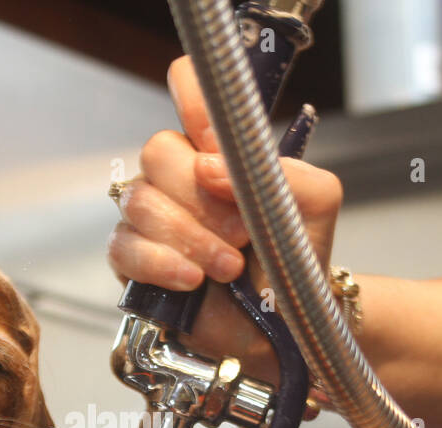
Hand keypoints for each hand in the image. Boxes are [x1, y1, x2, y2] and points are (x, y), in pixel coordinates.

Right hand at [108, 55, 343, 386]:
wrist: (286, 325)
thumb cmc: (295, 259)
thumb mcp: (316, 205)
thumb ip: (285, 173)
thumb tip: (211, 168)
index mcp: (218, 149)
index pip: (188, 88)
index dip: (193, 101)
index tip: (216, 142)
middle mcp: (178, 176)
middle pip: (159, 152)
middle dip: (202, 198)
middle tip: (241, 234)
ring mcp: (152, 218)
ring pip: (141, 202)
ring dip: (191, 237)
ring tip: (229, 267)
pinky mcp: (133, 261)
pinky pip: (125, 247)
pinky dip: (162, 263)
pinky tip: (192, 280)